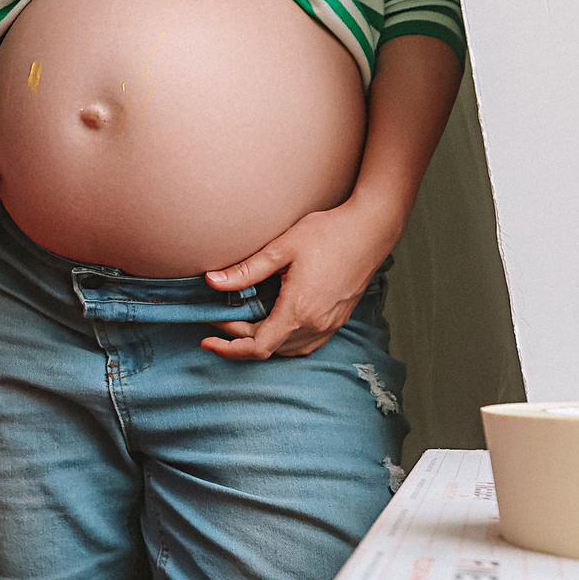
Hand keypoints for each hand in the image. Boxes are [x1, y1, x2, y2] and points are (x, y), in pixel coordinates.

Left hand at [200, 198, 404, 359]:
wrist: (370, 230)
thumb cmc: (328, 234)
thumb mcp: (281, 248)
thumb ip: (246, 270)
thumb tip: (212, 281)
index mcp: (299, 310)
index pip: (257, 346)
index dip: (229, 348)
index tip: (208, 340)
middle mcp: (316, 324)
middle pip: (270, 348)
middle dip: (239, 339)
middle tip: (219, 318)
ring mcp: (330, 325)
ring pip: (288, 349)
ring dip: (262, 341)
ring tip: (241, 322)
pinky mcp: (338, 320)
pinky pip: (306, 344)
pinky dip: (284, 341)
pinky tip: (273, 324)